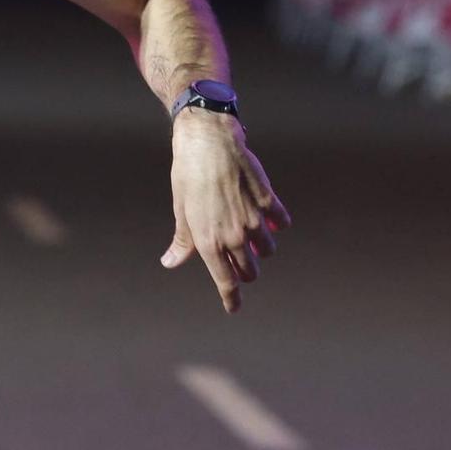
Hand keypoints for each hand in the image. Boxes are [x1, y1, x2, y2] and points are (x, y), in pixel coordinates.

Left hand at [160, 111, 290, 313]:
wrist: (208, 142)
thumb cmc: (188, 175)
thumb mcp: (181, 210)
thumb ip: (183, 241)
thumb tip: (170, 262)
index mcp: (208, 241)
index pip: (226, 282)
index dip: (231, 298)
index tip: (233, 308)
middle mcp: (233, 235)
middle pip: (250, 271)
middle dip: (246, 271)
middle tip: (239, 261)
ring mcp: (254, 219)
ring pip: (267, 249)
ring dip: (261, 248)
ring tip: (250, 235)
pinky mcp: (268, 201)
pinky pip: (280, 222)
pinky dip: (276, 223)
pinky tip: (268, 217)